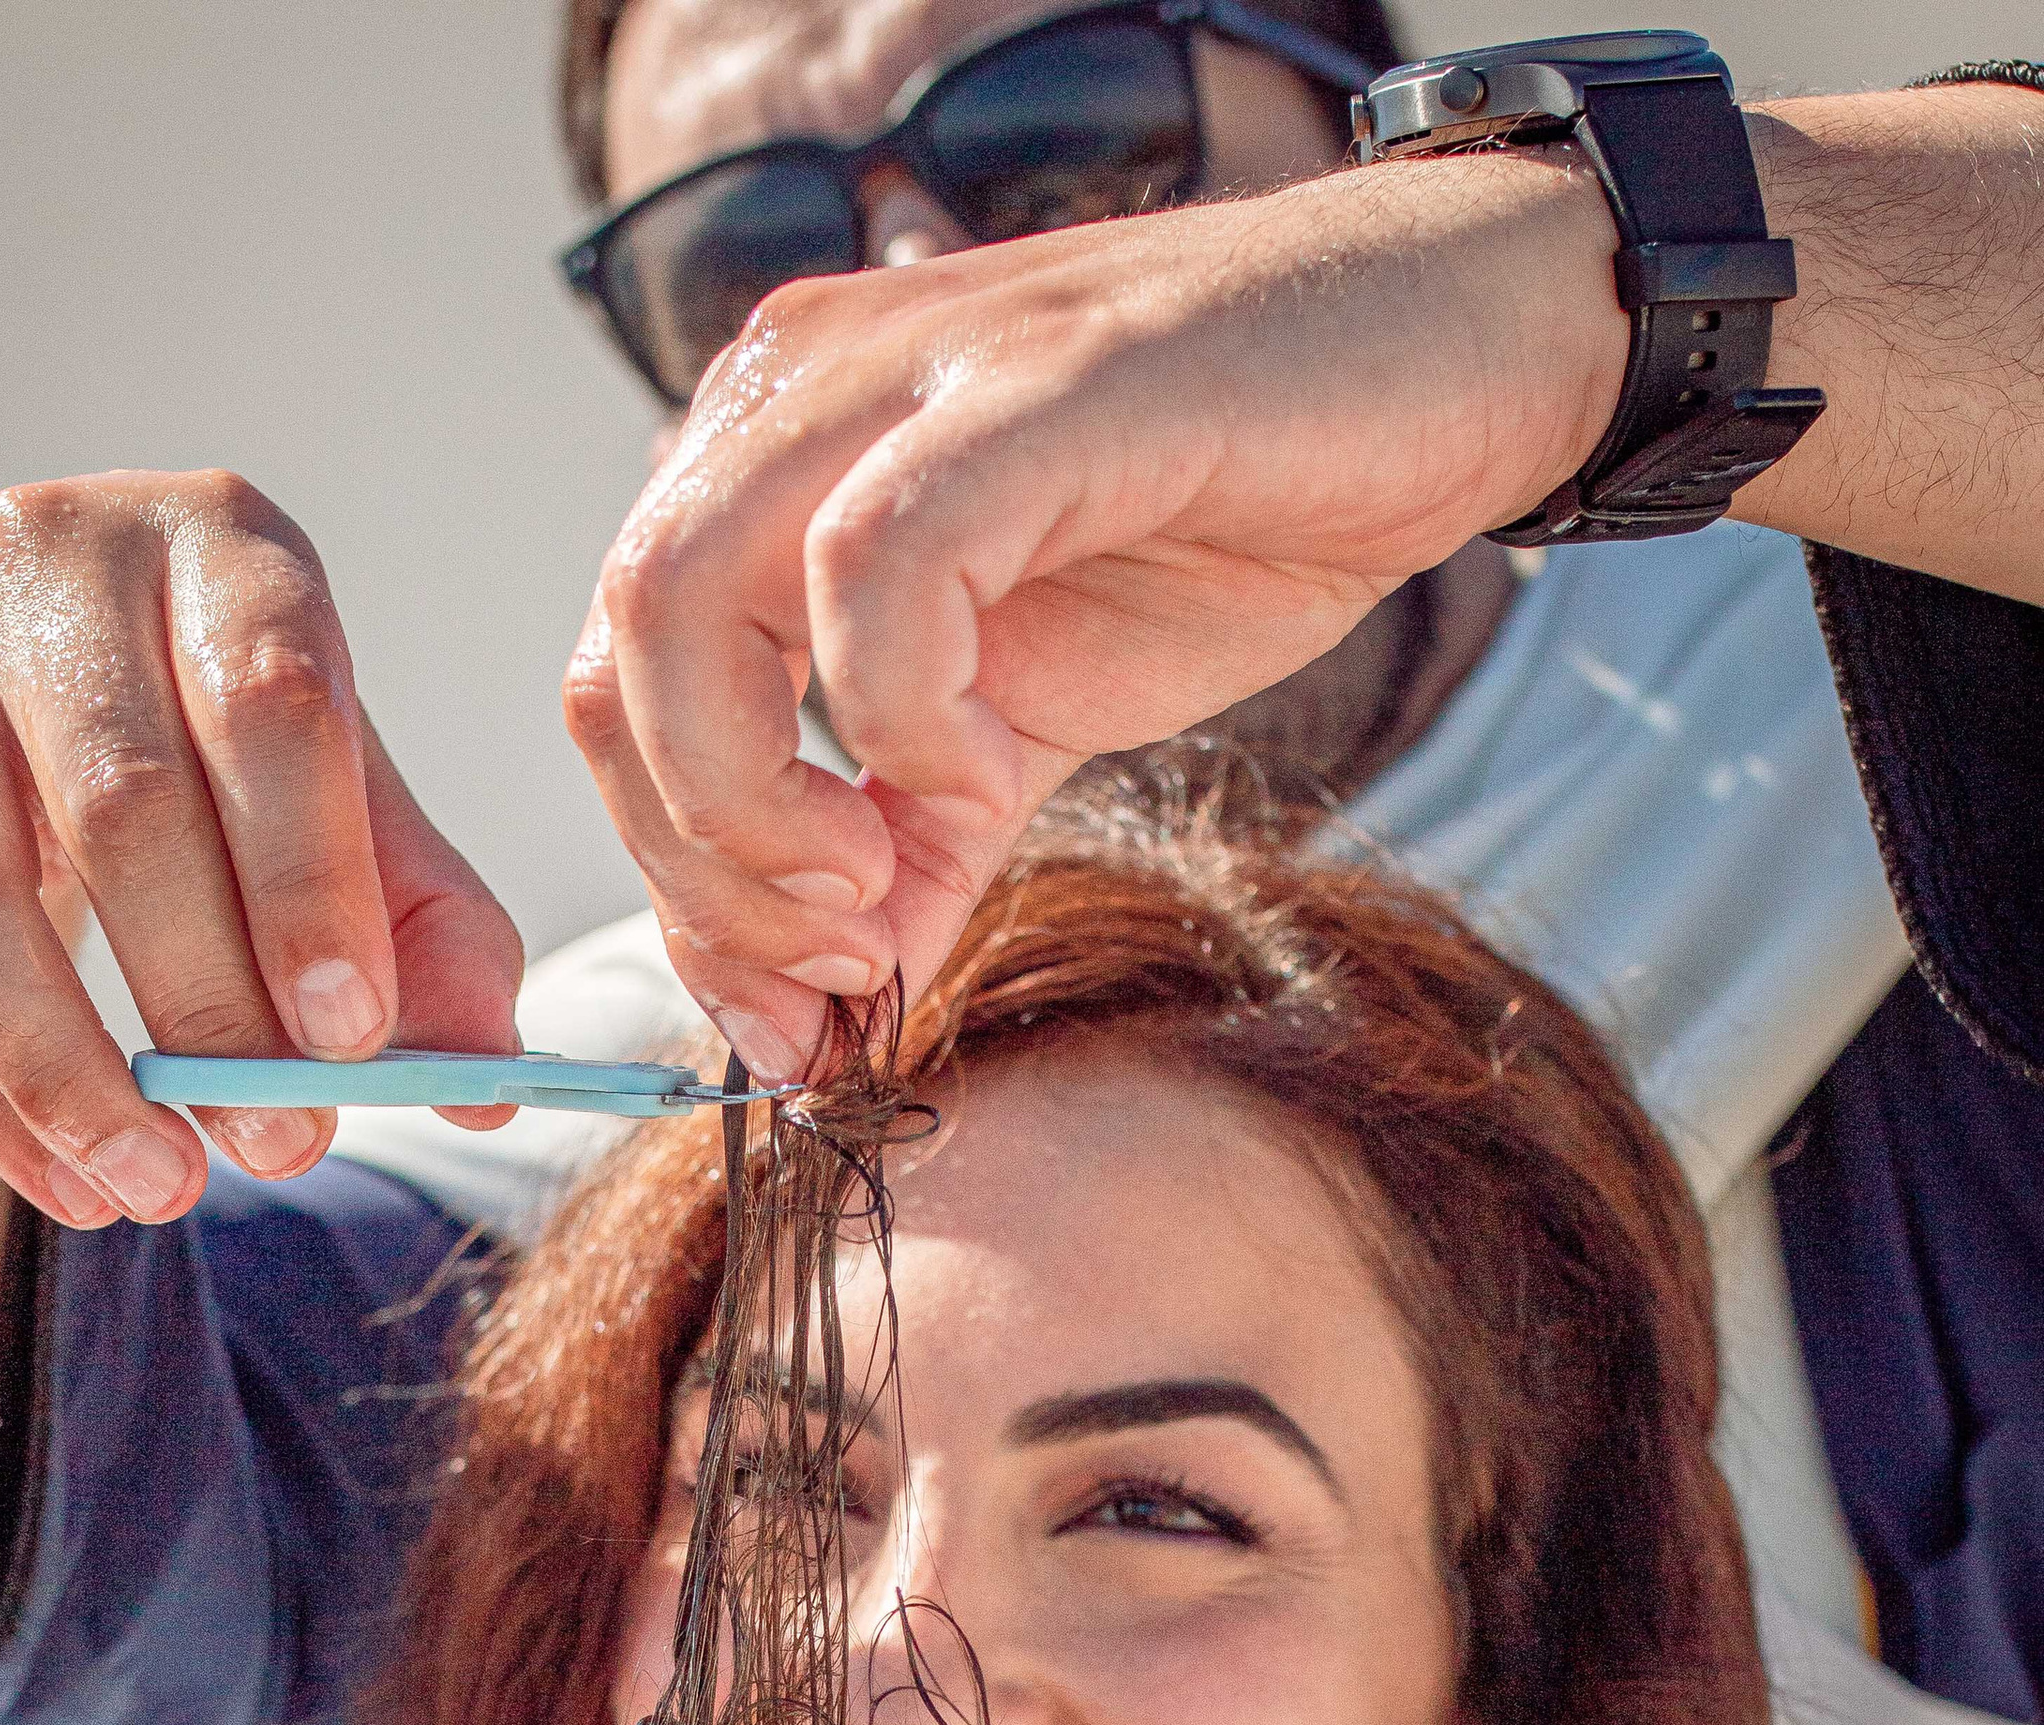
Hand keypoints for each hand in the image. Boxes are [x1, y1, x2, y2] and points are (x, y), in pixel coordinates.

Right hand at [0, 469, 527, 1227]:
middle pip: (120, 804)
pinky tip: (68, 1183)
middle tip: (283, 1147)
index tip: (351, 1037)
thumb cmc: (208, 764)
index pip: (270, 699)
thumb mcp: (336, 816)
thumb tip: (487, 1077)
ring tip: (161, 1190)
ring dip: (69, 1071)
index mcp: (217, 545)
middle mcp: (45, 558)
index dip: (312, 879)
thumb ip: (422, 932)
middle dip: (209, 1004)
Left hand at [565, 146, 1627, 1072]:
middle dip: (699, 865)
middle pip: (618, 657)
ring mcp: (899, 372)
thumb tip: (827, 1020)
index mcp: (772, 468)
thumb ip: (915, 856)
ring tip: (877, 883)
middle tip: (829, 957)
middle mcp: (796, 394)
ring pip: (686, 597)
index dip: (677, 877)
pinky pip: (872, 568)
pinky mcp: (1024, 387)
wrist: (1446, 365)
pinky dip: (899, 713)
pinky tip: (983, 772)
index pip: (620, 684)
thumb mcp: (1028, 729)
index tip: (784, 1006)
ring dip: (757, 800)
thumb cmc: (1231, 517)